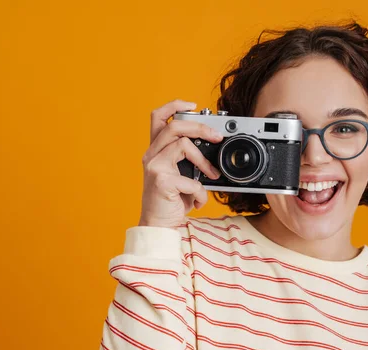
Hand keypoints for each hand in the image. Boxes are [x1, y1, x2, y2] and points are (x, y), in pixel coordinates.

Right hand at [138, 100, 222, 228]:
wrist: (158, 226)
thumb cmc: (170, 201)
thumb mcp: (179, 174)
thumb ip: (188, 159)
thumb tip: (211, 147)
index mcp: (155, 150)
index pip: (158, 117)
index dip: (174, 105)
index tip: (193, 105)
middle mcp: (151, 155)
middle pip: (175, 125)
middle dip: (201, 127)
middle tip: (217, 136)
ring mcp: (154, 167)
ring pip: (183, 145)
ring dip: (204, 161)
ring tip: (211, 176)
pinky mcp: (161, 181)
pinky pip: (191, 179)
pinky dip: (200, 192)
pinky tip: (197, 202)